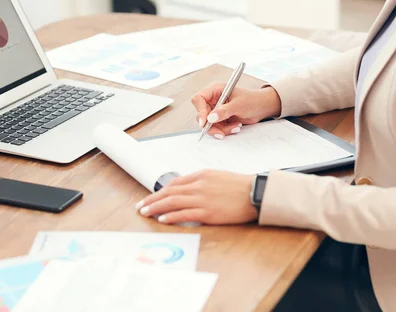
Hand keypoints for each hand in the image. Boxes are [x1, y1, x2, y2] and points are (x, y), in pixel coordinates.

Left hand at [135, 170, 258, 224]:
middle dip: (152, 199)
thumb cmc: (241, 186)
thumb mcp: (219, 177)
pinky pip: (184, 214)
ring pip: (172, 202)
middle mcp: (199, 185)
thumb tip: (189, 189)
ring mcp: (202, 199)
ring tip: (145, 212)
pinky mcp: (207, 212)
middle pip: (170, 192)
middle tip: (140, 205)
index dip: (161, 190)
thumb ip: (203, 182)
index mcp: (202, 175)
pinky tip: (162, 218)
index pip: (175, 182)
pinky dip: (171, 216)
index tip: (151, 196)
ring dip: (156, 207)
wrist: (255, 192)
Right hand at [192, 84, 281, 138]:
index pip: (199, 99)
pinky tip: (235, 127)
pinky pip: (216, 128)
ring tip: (234, 127)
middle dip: (211, 125)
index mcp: (216, 90)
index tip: (205, 122)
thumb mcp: (239, 105)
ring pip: (208, 124)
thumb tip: (210, 118)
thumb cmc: (252, 100)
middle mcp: (214, 100)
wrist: (262, 107)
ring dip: (220, 129)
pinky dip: (225, 130)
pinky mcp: (220, 119)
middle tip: (220, 132)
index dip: (200, 110)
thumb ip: (224, 111)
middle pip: (202, 114)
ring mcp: (216, 110)